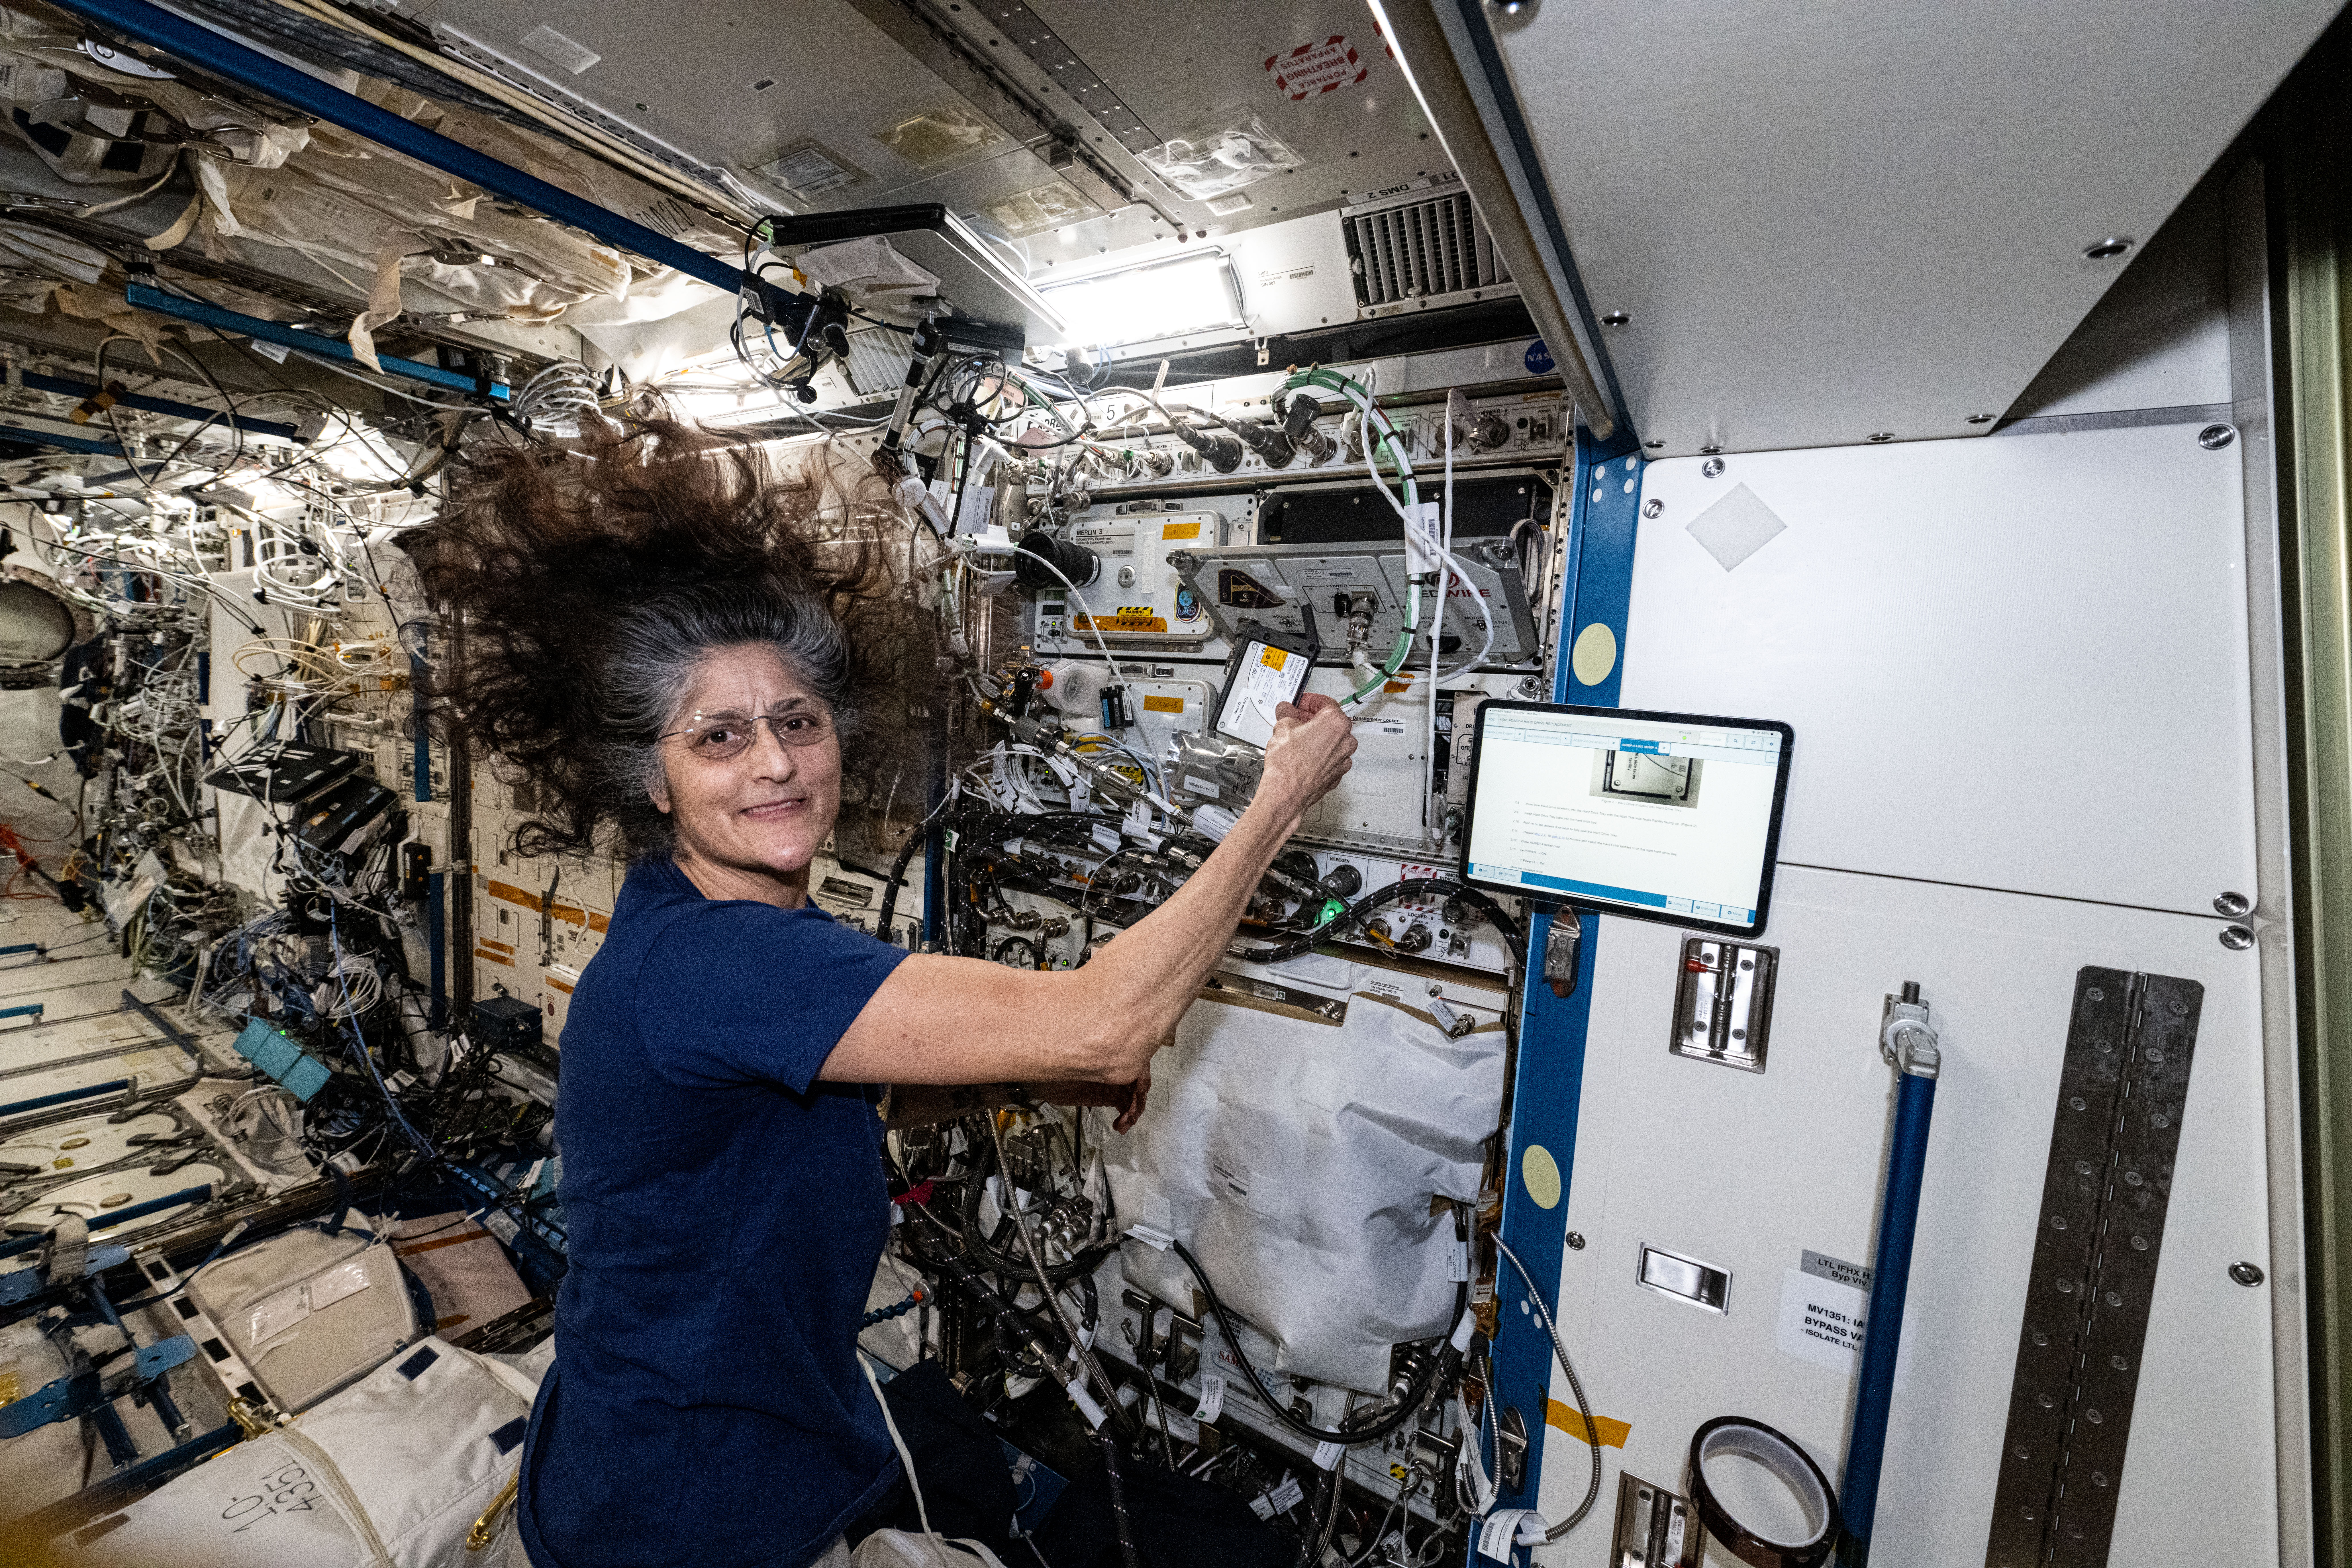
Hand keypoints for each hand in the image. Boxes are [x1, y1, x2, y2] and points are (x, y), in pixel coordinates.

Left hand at [1021, 1061, 1150, 1129]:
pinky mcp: (1106, 1094)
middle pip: (1138, 1083)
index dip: (1140, 1084)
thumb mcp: (1077, 1064)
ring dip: (1132, 1111)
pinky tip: (1120, 1124)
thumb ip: (1098, 1063)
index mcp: (1111, 1053)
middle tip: (1129, 1117)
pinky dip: (1126, 1116)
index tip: (1135, 1098)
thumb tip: (1120, 1063)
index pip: (1138, 1067)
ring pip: (1133, 1095)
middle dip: (1137, 1102)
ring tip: (1123, 1124)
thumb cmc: (1054, 1065)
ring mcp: (1111, 1081)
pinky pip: (1123, 1104)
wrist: (1037, 1080)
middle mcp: (1115, 1065)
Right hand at [1258, 691, 1356, 821]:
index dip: (1309, 701)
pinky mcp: (1336, 774)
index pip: (1326, 703)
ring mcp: (1343, 760)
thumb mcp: (1282, 727)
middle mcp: (1345, 741)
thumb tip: (1287, 711)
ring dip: (1316, 737)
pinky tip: (1302, 754)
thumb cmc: (1288, 765)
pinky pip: (1329, 758)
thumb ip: (1287, 713)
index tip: (1300, 703)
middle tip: (1296, 719)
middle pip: (1330, 722)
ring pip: (1331, 741)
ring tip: (1296, 738)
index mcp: (1336, 724)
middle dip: (1312, 719)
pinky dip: (1318, 754)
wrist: (1286, 793)